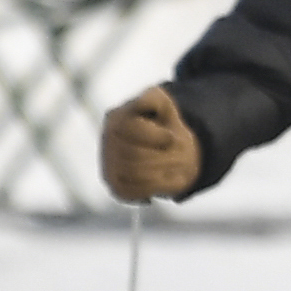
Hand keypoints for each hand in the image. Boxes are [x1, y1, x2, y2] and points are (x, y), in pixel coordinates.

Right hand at [99, 87, 198, 203]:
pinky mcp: (116, 185)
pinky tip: (167, 177)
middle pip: (135, 156)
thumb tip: (145, 101)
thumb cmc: (163, 123)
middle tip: (182, 153)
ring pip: (137, 174)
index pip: (130, 130)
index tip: (171, 137)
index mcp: (116, 119)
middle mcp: (107, 143)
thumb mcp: (162, 103)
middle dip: (166, 155)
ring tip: (177, 163)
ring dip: (165, 170)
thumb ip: (154, 98)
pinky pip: (136, 192)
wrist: (167, 147)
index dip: (157, 137)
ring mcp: (109, 165)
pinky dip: (159, 186)